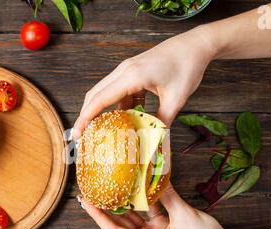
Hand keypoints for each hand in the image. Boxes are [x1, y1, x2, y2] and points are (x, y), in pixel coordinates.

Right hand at [73, 26, 216, 135]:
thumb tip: (153, 142)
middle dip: (86, 116)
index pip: (100, 99)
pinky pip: (119, 91)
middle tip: (81, 137)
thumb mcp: (176, 99)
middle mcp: (124, 71)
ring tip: (102, 132)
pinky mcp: (133, 72)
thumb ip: (162, 122)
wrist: (195, 45)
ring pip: (106, 93)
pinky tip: (126, 120)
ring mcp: (127, 70)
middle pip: (95, 94)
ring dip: (102, 112)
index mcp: (131, 76)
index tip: (75, 134)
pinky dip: (118, 106)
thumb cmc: (187, 67)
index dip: (85, 118)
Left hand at [78, 184, 235, 228]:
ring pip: (134, 216)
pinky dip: (145, 200)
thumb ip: (167, 195)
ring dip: (125, 203)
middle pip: (121, 224)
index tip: (87, 203)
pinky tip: (138, 186)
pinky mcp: (164, 227)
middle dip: (107, 208)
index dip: (100, 217)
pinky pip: (149, 211)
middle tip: (92, 192)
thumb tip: (155, 174)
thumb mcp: (183, 216)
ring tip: (110, 186)